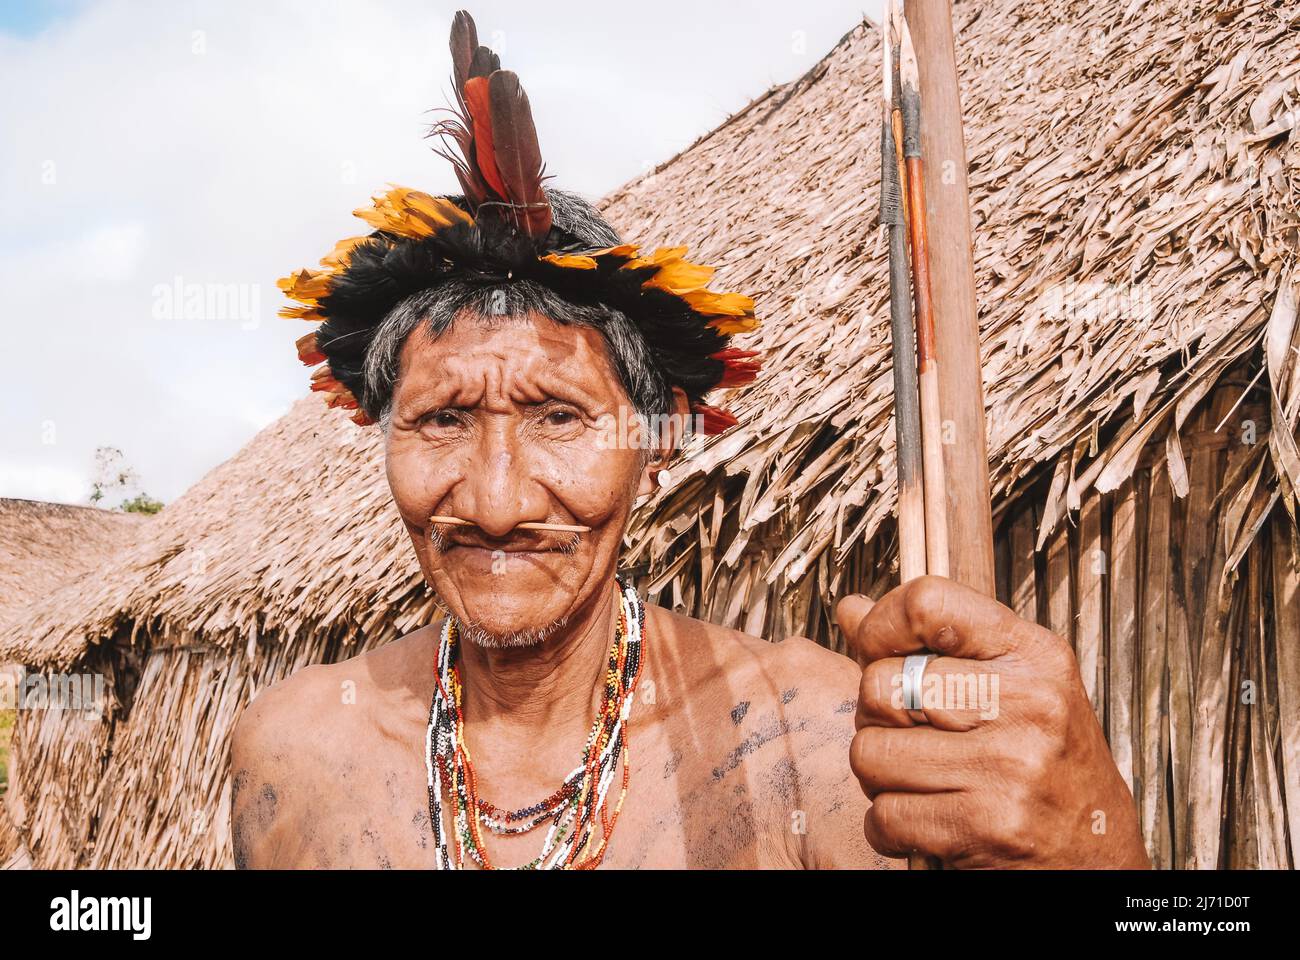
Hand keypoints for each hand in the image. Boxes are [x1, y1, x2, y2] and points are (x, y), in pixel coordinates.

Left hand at [838, 576, 1149, 868]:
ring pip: (870, 753)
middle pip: (879, 684)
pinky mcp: (989, 825)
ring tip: (923, 781)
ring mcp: (1009, 765)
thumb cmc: (1049, 765)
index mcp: (1033, 654)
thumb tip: (852, 609)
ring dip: (880, 777)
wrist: (1101, 856)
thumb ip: (928, 645)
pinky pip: (885, 815)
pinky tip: (927, 822)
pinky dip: (890, 828)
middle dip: (876, 719)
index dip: (879, 626)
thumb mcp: (1007, 685)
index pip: (926, 603)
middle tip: (910, 738)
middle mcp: (1028, 702)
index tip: (875, 650)